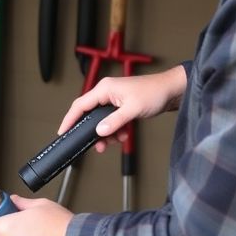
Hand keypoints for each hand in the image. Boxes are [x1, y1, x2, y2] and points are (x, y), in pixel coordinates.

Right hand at [59, 65, 187, 152]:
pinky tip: (124, 135)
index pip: (80, 105)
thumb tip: (99, 132)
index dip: (70, 119)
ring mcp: (114, 100)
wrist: (172, 91)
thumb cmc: (154, 93)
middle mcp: (107, 93)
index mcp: (104, 89)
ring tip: (117, 141)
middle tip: (98, 146)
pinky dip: (116, 130)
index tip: (63, 132)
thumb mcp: (132, 109)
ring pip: (102, 121)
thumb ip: (114, 122)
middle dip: (94, 132)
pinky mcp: (122, 106)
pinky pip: (112, 121)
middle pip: (90, 115)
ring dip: (108, 133)